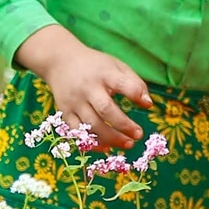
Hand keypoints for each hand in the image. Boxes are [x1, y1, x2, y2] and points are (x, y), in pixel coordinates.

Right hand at [13, 24, 149, 151]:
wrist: (59, 61)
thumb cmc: (95, 66)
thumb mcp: (116, 66)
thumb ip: (134, 83)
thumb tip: (148, 104)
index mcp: (104, 73)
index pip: (121, 83)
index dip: (135, 93)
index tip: (148, 105)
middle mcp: (88, 88)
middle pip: (105, 109)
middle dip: (123, 125)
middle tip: (138, 135)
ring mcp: (74, 101)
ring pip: (91, 124)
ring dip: (111, 138)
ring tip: (128, 144)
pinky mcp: (65, 112)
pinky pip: (77, 132)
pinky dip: (92, 142)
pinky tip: (107, 147)